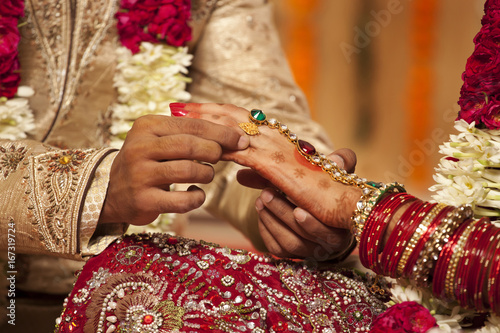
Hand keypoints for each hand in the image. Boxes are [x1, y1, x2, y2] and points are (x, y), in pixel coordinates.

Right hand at [99, 114, 248, 224]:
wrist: (112, 191)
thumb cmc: (148, 161)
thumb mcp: (160, 139)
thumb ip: (189, 133)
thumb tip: (234, 136)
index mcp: (147, 126)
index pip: (192, 125)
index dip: (221, 133)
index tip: (241, 139)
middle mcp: (140, 147)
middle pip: (190, 145)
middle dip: (214, 151)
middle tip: (222, 157)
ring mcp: (140, 175)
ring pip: (188, 171)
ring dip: (206, 174)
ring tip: (205, 175)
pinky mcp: (143, 200)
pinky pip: (182, 201)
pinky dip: (197, 198)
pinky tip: (195, 194)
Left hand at [172, 103, 362, 230]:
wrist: (346, 203)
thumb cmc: (320, 193)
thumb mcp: (283, 182)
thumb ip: (260, 175)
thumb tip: (239, 173)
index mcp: (278, 141)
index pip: (243, 120)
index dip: (216, 113)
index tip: (191, 110)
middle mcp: (276, 138)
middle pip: (234, 117)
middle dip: (203, 110)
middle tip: (176, 105)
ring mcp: (276, 150)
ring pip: (234, 128)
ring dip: (205, 120)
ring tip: (179, 114)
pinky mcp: (277, 167)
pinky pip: (242, 151)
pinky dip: (220, 144)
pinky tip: (200, 142)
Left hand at [239, 150, 357, 259]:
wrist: (313, 199)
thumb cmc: (328, 186)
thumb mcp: (337, 172)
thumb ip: (340, 161)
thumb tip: (335, 160)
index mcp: (344, 227)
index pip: (330, 233)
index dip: (313, 224)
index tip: (298, 210)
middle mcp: (329, 244)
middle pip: (304, 238)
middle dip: (283, 215)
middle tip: (266, 193)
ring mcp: (310, 251)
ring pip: (289, 243)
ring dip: (271, 220)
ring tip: (260, 199)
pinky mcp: (291, 254)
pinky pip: (276, 247)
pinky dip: (265, 229)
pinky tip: (261, 210)